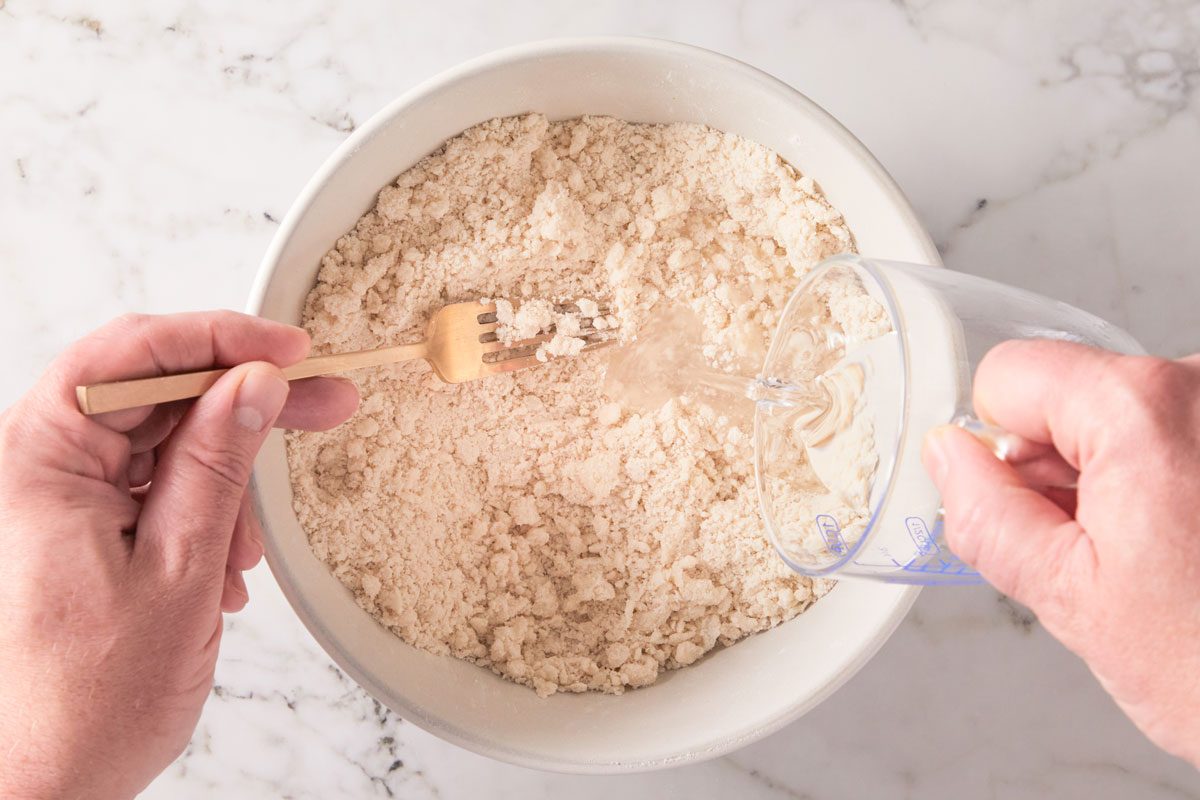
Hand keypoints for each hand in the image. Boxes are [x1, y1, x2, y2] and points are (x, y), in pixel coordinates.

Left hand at [0, 312, 357, 798]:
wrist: (53, 779)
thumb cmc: (90, 697)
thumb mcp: (179, 567)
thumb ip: (216, 462)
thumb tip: (254, 383)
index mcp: (38, 459)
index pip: (131, 354)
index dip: (220, 340)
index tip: (292, 351)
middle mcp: (40, 464)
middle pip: (157, 391)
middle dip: (244, 404)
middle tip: (325, 403)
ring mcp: (61, 494)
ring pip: (166, 439)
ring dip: (226, 480)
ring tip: (245, 553)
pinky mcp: (83, 522)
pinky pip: (158, 484)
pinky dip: (205, 511)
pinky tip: (224, 564)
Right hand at [922, 340, 1199, 766]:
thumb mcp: (1070, 601)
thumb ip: (986, 515)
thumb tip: (950, 459)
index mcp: (1143, 409)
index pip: (1009, 374)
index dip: (1000, 447)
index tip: (1037, 505)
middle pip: (1075, 394)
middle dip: (1066, 469)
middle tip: (1109, 554)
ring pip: (1129, 418)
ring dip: (1122, 482)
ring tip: (1167, 560)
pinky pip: (1181, 436)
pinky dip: (1172, 484)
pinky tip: (1193, 548)